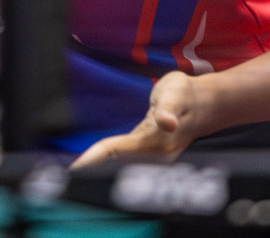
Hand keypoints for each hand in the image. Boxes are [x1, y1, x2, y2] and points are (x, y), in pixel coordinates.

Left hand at [70, 71, 208, 167]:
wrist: (205, 104)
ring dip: (97, 173)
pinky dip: (105, 167)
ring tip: (70, 178)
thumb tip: (168, 123)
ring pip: (118, 169)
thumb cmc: (186, 95)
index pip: (115, 153)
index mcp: (154, 142)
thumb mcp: (176, 93)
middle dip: (92, 172)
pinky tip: (90, 170)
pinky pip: (121, 162)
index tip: (73, 169)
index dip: (94, 160)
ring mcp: (150, 158)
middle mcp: (152, 157)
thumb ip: (168, 109)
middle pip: (115, 167)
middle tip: (64, 177)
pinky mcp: (147, 154)